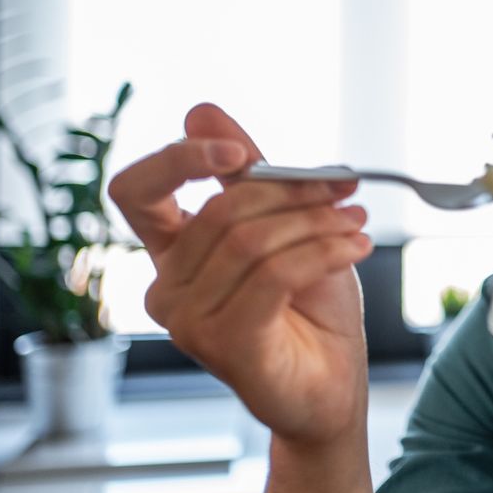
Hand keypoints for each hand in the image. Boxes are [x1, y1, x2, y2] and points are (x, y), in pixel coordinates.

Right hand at [109, 104, 373, 442]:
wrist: (332, 381)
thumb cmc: (307, 306)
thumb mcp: (285, 225)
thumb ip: (248, 174)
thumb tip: (200, 111)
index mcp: (171, 250)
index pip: (136, 190)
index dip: (179, 160)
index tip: (241, 154)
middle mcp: (167, 285)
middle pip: (222, 209)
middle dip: (293, 191)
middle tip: (344, 188)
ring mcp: (188, 319)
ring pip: (252, 240)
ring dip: (318, 223)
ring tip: (356, 224)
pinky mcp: (224, 343)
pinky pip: (274, 274)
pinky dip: (324, 251)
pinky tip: (356, 246)